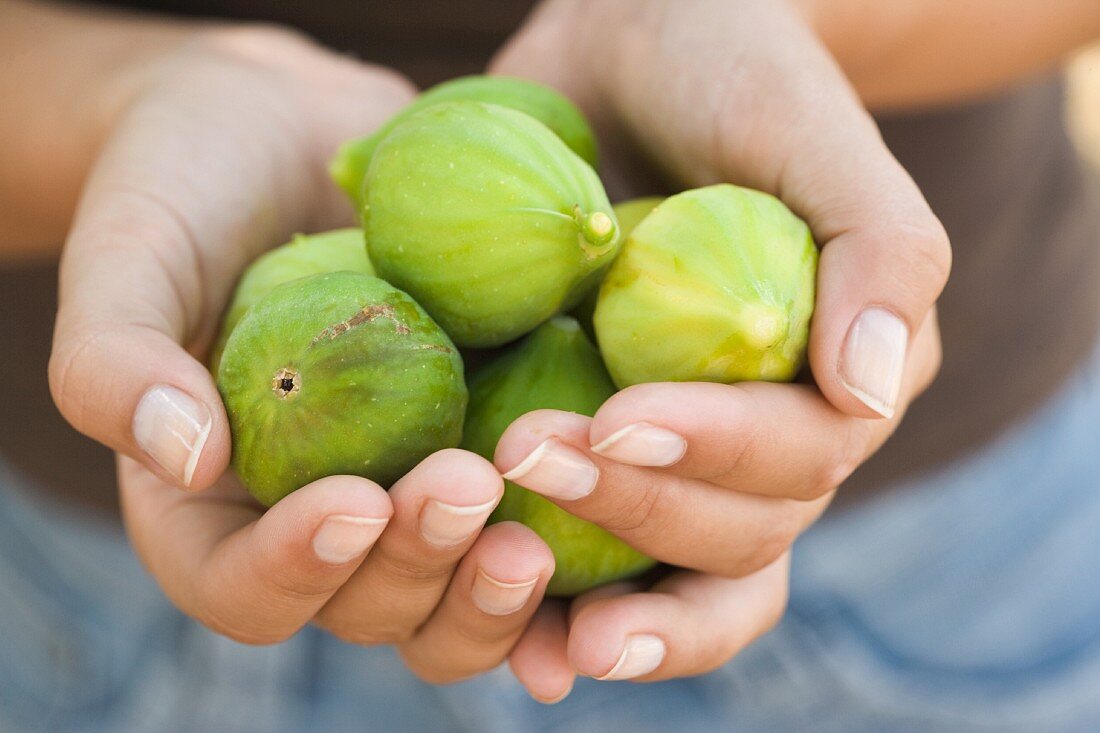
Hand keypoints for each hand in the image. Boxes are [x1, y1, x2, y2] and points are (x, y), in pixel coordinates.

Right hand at [48, 26, 554, 681]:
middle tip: (465, 486)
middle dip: (418, 568)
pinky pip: (520, 521)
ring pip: (453, 595)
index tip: (354, 502)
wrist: (289, 129)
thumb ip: (115, 355)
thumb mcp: (130, 250)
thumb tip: (177, 454)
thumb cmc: (189, 181)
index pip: (242, 586)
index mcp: (214, 507)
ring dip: (493, 585)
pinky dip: (562, 545)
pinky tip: (610, 516)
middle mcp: (316, 516)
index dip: (295, 573)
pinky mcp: (478, 446)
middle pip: (367, 606)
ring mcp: (405, 487)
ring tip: (532, 523)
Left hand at [491, 0, 949, 699]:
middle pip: (733, 534)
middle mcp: (766, 440)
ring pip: (671, 569)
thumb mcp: (812, 132)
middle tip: (527, 457)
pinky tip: (503, 628)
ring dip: (593, 587)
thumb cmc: (733, 76)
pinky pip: (589, 551)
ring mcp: (681, 455)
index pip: (797, 460)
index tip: (616, 421)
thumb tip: (870, 394)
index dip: (714, 457)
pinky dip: (550, 602)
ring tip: (500, 570)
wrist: (634, 56)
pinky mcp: (600, 450)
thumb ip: (880, 250)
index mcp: (836, 384)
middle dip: (637, 511)